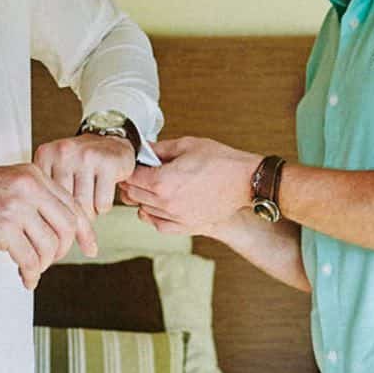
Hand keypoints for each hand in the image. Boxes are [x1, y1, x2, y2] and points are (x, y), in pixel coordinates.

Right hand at [0, 163, 97, 288]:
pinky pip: (30, 259)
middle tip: (50, 261)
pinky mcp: (3, 229)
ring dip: (43, 264)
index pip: (72, 204)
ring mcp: (17, 207)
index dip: (84, 231)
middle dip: (63, 250)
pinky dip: (31, 274)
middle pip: (67, 226)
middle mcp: (28, 187)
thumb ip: (33, 198)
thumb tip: (56, 227)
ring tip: (31, 269)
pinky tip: (25, 278)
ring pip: (50, 246)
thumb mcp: (6, 183)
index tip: (90, 247)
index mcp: (32, 174)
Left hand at [33, 133, 136, 216]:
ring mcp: (86, 156)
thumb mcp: (55, 171)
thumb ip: (43, 192)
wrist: (112, 146)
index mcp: (46, 154)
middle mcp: (63, 152)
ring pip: (84, 206)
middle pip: (64, 204)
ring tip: (90, 199)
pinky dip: (104, 207)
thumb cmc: (81, 164)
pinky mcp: (107, 163)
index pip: (45, 199)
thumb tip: (41, 229)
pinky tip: (102, 193)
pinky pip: (102, 204)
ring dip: (90, 212)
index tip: (62, 211)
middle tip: (80, 206)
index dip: (55, 211)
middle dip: (74, 214)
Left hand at [120, 136, 260, 235]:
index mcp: (163, 181)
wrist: (245, 181)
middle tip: (137, 172)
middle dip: (132, 182)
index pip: (131, 177)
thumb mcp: (186, 145)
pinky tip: (157, 206)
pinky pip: (159, 225)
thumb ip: (160, 148)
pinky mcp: (188, 226)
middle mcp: (167, 203)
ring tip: (150, 186)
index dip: (127, 168)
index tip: (130, 163)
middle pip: (134, 194)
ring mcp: (177, 218)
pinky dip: (153, 216)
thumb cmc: (220, 161)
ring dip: (142, 198)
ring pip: (144, 210)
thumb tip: (143, 148)